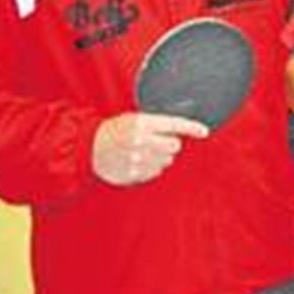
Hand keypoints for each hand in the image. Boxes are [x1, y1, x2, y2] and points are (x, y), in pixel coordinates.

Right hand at [92, 112, 208, 185]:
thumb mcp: (134, 119)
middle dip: (169, 144)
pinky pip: (156, 171)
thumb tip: (181, 129)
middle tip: (155, 141)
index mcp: (141, 123)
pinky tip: (137, 161)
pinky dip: (151, 167)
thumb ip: (156, 123)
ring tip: (143, 151)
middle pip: (174, 145)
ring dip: (160, 157)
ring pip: (167, 160)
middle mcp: (141, 140)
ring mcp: (138, 159)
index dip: (191, 127)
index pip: (174, 124)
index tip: (203, 131)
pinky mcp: (135, 173)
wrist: (89, 148)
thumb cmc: (114, 131)